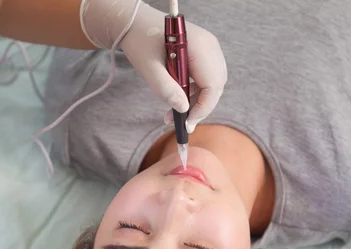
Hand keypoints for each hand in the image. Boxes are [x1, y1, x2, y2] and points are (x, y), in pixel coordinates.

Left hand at [80, 0, 227, 133]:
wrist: (134, 23)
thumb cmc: (140, 40)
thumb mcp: (149, 68)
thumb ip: (166, 89)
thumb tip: (184, 109)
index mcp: (200, 46)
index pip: (213, 84)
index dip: (203, 107)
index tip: (187, 123)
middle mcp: (210, 47)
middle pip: (215, 86)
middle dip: (199, 107)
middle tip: (179, 121)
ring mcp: (208, 50)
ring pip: (211, 85)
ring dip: (195, 102)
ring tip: (172, 113)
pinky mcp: (202, 54)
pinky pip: (204, 79)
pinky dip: (193, 93)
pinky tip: (177, 98)